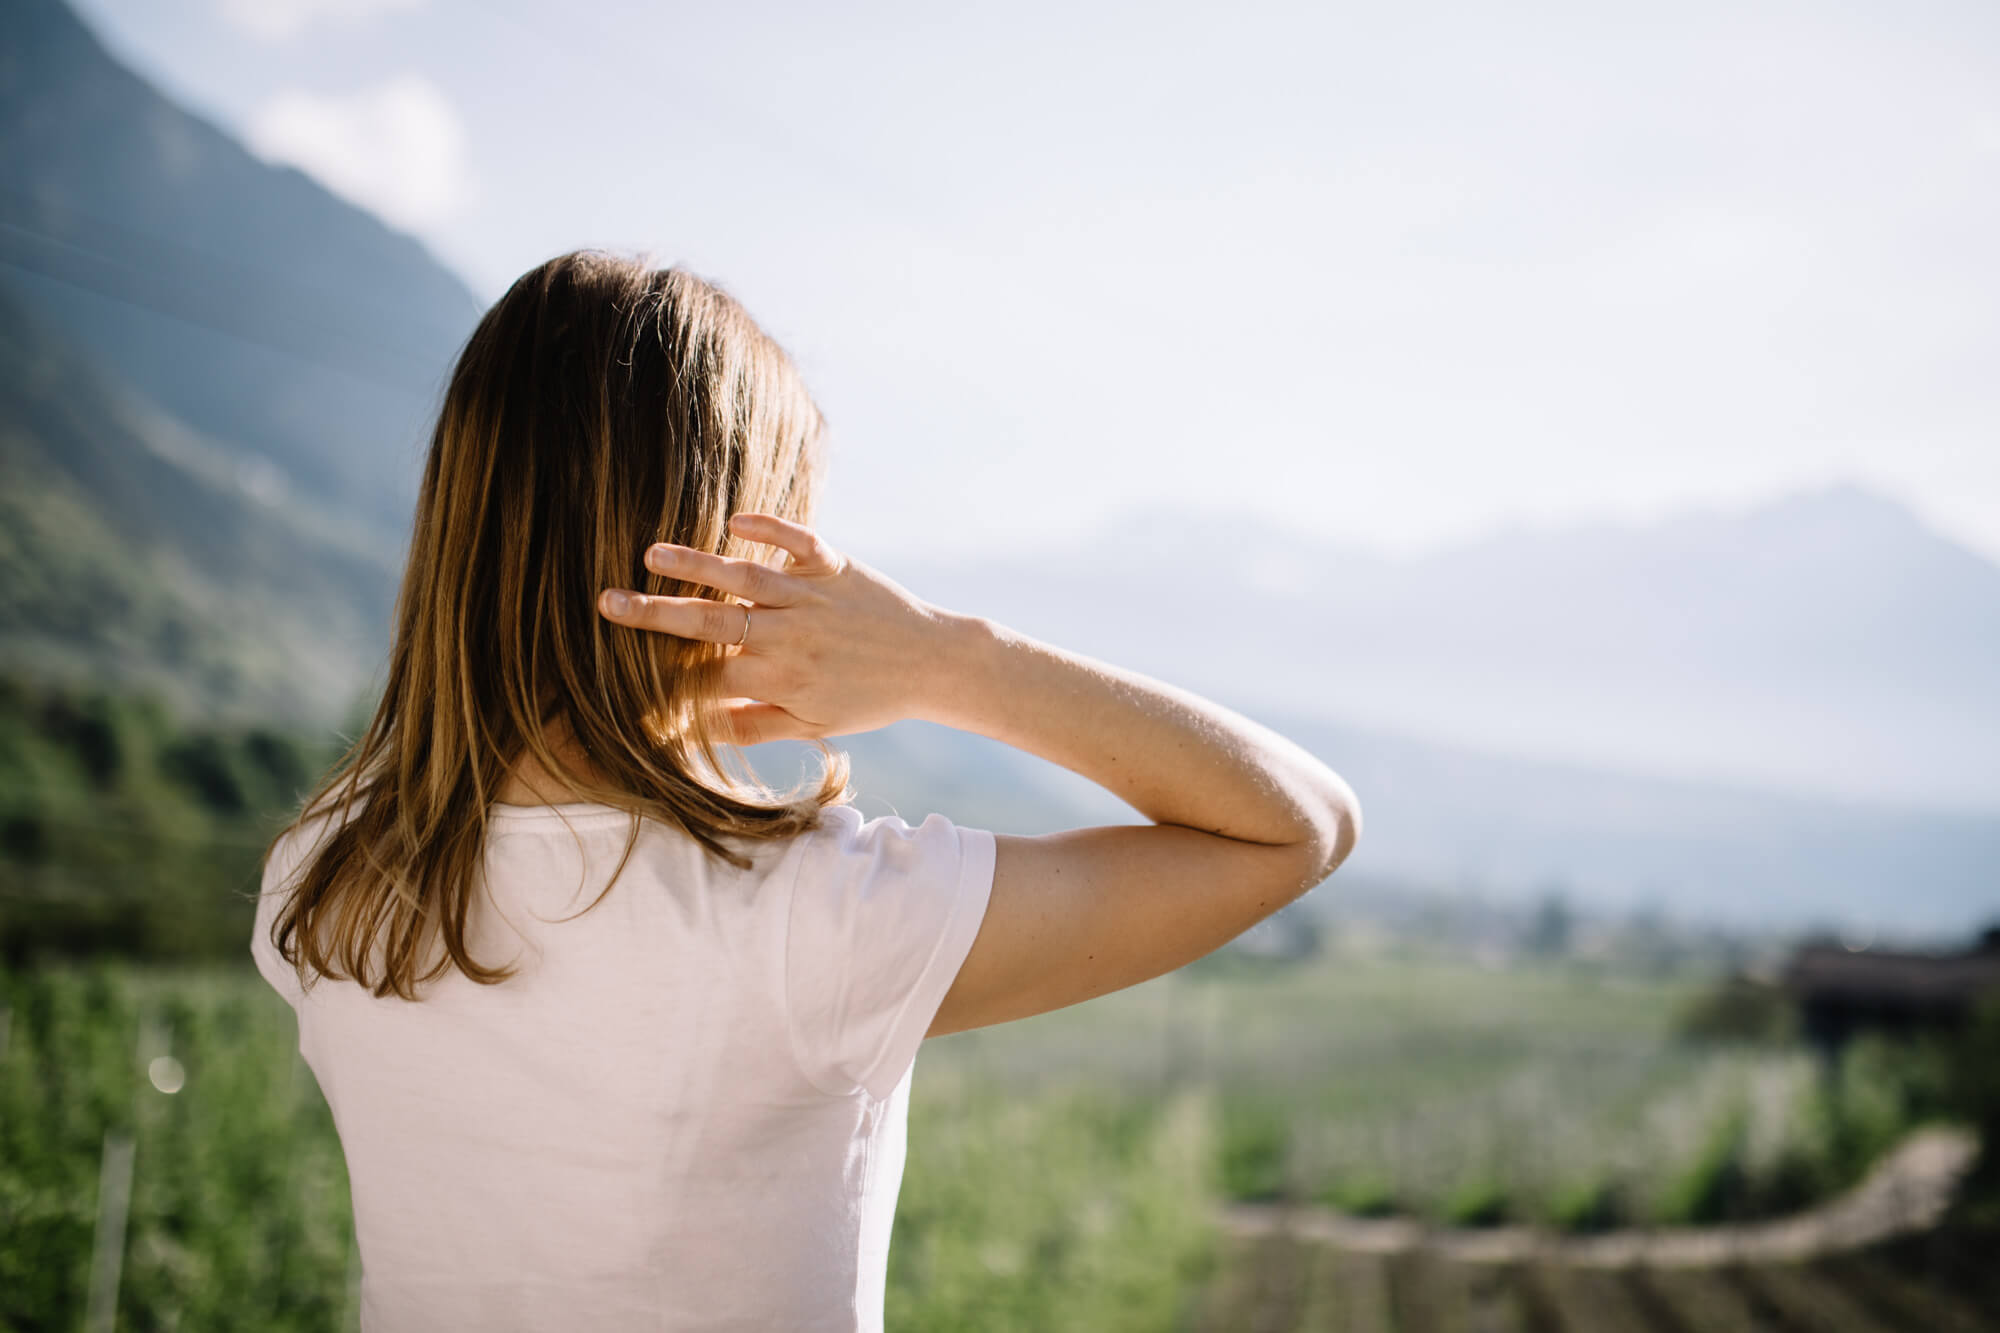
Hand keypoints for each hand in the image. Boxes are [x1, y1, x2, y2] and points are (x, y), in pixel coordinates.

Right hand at [596, 512, 955, 743]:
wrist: (933, 663)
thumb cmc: (868, 699)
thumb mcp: (812, 726)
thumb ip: (752, 726)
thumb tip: (694, 733)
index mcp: (778, 679)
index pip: (705, 674)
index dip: (661, 672)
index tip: (616, 669)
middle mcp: (788, 636)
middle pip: (711, 622)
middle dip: (655, 613)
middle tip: (605, 602)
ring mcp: (810, 597)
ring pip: (745, 577)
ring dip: (696, 565)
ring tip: (650, 554)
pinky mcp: (835, 565)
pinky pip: (799, 542)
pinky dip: (769, 528)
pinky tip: (733, 521)